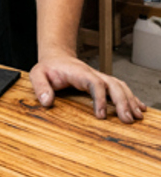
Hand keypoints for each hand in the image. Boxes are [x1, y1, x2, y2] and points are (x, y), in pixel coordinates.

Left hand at [29, 51, 146, 123]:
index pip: (94, 82)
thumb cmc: (48, 68)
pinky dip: (131, 97)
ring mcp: (99, 77)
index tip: (101, 115)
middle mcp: (92, 74)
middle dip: (122, 101)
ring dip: (130, 100)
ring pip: (119, 86)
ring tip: (137, 116)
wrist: (56, 57)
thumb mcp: (37, 74)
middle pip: (112, 84)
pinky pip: (120, 88)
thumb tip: (46, 102)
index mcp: (78, 73)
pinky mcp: (102, 82)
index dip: (100, 98)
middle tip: (127, 119)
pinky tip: (139, 108)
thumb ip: (40, 87)